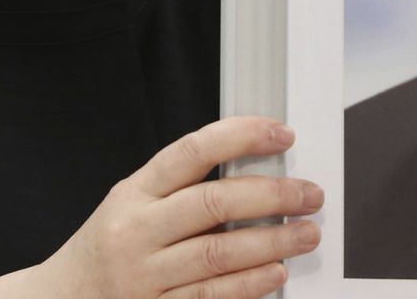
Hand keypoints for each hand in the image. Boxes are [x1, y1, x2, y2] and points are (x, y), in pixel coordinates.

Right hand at [34, 117, 321, 298]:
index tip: (280, 134)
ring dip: (272, 242)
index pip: (192, 152)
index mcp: (134, 192)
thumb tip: (254, 169)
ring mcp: (144, 275)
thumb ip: (180, 188)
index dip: (241, 137)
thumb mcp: (130, 204)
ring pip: (218, 253)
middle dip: (271, 196)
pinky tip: (275, 273)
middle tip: (309, 194)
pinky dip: (248, 284)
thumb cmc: (107, 248)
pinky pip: (211, 296)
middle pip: (213, 203)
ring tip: (306, 233)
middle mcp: (136, 230)